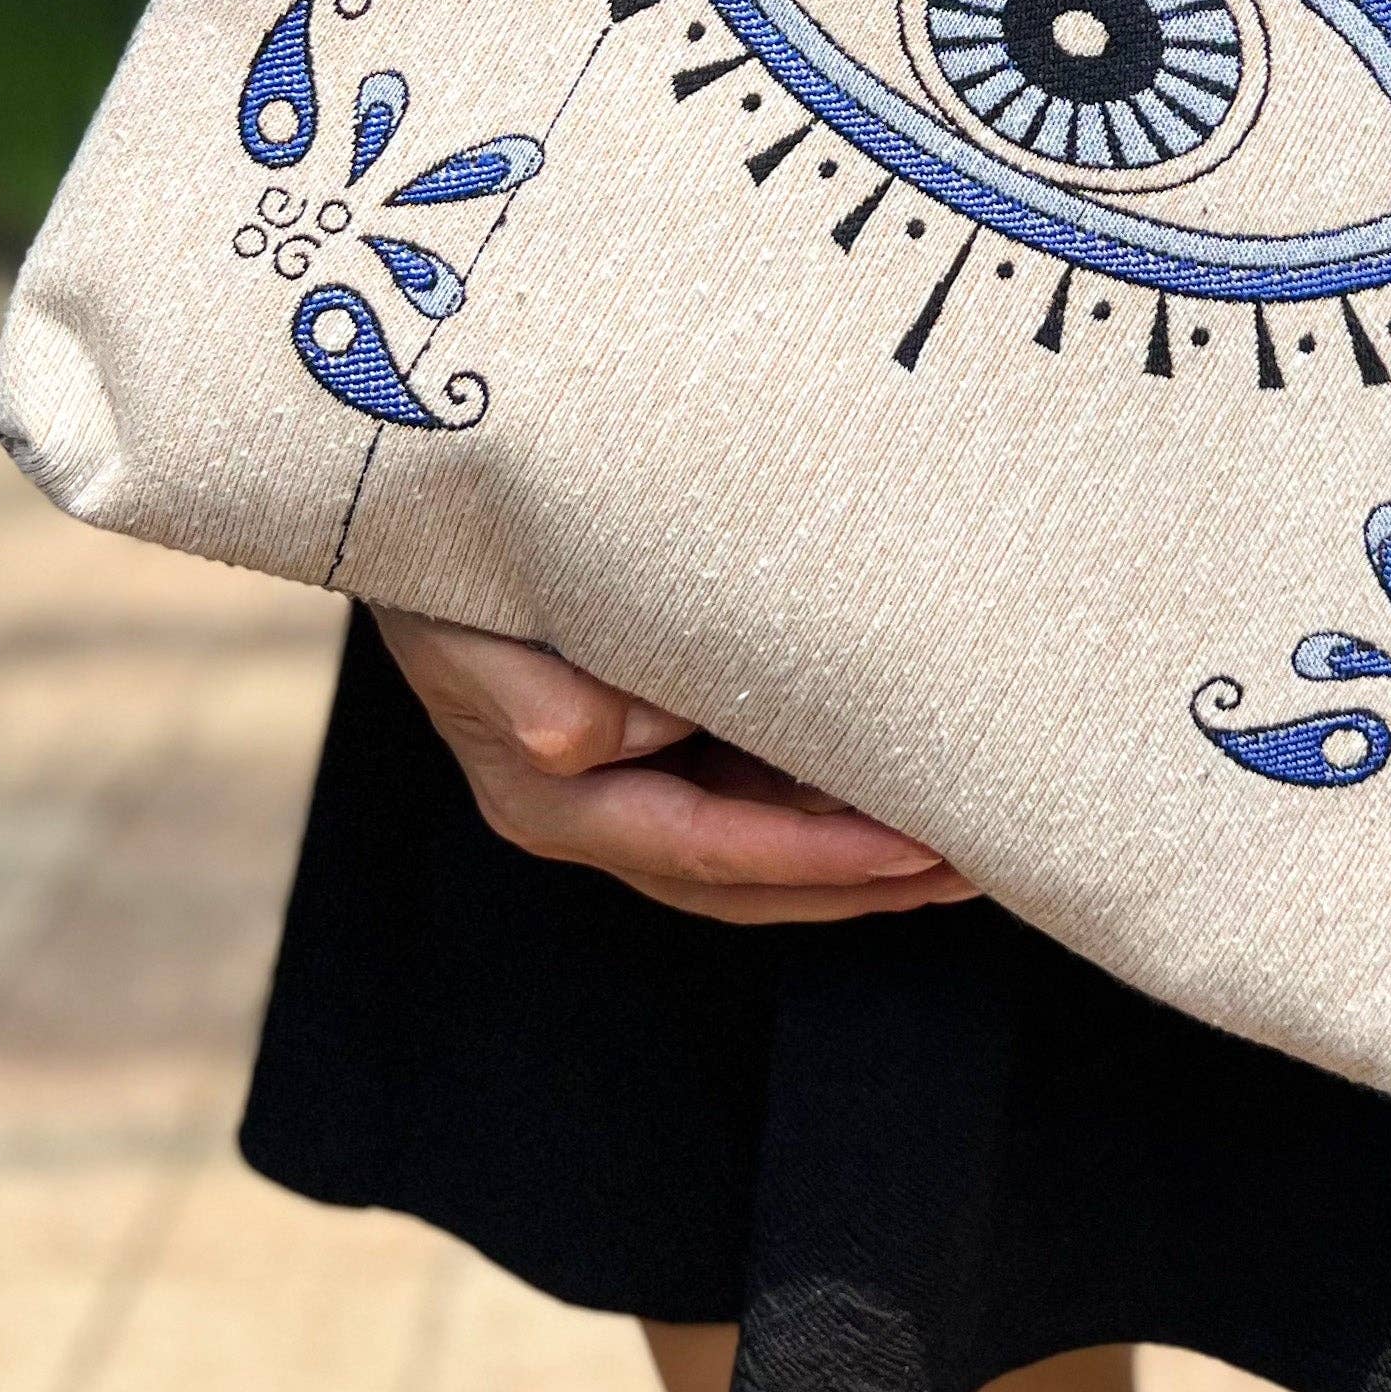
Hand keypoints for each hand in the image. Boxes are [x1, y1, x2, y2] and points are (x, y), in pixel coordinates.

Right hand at [374, 606, 977, 925]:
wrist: (418, 510)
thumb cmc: (445, 570)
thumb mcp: (470, 631)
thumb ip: (539, 696)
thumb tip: (628, 737)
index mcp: (552, 795)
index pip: (708, 850)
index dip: (811, 857)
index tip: (908, 848)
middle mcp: (590, 811)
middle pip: (746, 878)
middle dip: (860, 881)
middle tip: (972, 862)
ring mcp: (621, 788)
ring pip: (756, 854)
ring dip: (858, 859)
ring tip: (964, 847)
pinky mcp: (647, 749)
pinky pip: (748, 800)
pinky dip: (825, 809)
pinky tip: (900, 794)